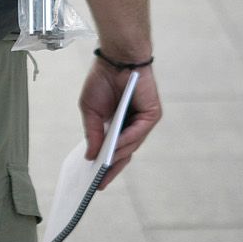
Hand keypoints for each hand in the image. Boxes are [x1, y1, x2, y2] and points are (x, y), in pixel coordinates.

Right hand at [79, 60, 160, 188]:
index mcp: (118, 125)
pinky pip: (139, 132)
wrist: (116, 57)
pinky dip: (128, 140)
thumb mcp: (90, 110)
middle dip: (112, 168)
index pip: (114, 151)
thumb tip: (90, 156)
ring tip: (104, 167)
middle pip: (124, 153)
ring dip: (118, 155)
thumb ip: (92, 133)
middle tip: (99, 184)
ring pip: (132, 145)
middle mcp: (132, 126)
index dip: (105, 166)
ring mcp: (143, 121)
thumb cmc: (102, 80)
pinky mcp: (152, 114)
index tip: (94, 182)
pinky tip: (116, 146)